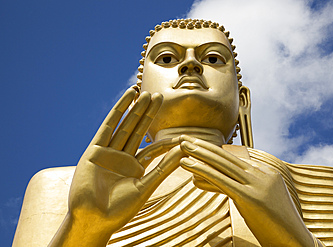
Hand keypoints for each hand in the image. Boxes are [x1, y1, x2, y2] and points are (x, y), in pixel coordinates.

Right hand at [49, 88, 183, 246]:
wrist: (93, 219)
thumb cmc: (119, 210)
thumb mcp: (145, 186)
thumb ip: (163, 168)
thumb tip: (183, 151)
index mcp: (134, 168)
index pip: (153, 149)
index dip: (166, 140)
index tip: (182, 133)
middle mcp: (121, 158)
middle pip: (138, 131)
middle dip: (148, 114)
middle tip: (160, 96)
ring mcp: (108, 152)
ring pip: (125, 125)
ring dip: (136, 108)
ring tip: (147, 93)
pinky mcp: (95, 149)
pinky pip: (109, 125)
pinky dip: (119, 110)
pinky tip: (129, 96)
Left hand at [179, 137, 315, 246]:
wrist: (296, 242)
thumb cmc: (277, 226)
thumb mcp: (262, 201)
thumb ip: (245, 188)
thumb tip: (224, 183)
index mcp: (265, 173)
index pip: (234, 159)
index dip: (213, 151)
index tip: (197, 145)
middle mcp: (261, 174)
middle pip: (226, 156)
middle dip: (203, 145)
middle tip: (184, 137)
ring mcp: (256, 184)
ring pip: (222, 164)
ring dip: (198, 153)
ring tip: (181, 145)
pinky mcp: (249, 197)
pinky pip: (220, 180)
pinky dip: (202, 170)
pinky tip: (187, 163)